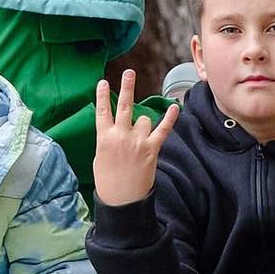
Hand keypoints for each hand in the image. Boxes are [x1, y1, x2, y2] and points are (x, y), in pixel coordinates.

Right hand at [91, 70, 180, 207]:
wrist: (122, 201)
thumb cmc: (107, 180)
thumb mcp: (99, 157)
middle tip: (129, 72)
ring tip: (138, 141)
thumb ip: (107, 139)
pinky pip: (162, 129)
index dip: (103, 95)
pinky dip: (169, 118)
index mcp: (104, 137)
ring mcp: (137, 141)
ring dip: (142, 124)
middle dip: (127, 87)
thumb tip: (116, 128)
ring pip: (143, 119)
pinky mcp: (152, 149)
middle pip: (124, 106)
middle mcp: (121, 136)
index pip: (102, 111)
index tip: (104, 82)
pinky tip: (175, 106)